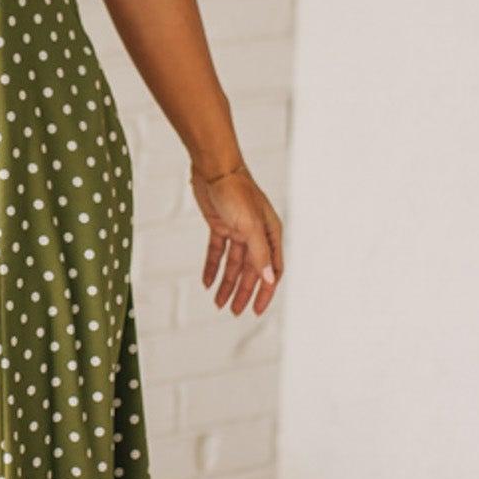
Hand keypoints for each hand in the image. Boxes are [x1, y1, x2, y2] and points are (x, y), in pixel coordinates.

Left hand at [188, 159, 283, 315]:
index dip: (265, 292)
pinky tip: (207, 281)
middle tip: (233, 311)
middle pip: (251, 271)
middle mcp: (256, 234)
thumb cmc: (237, 191)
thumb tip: (268, 279)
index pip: (271, 271)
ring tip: (218, 302)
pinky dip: (212, 266)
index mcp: (270, 234)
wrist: (215, 167)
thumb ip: (259, 254)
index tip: (256, 311)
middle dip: (243, 292)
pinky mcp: (221, 226)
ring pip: (234, 264)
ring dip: (227, 283)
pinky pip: (217, 252)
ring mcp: (238, 230)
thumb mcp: (249, 226)